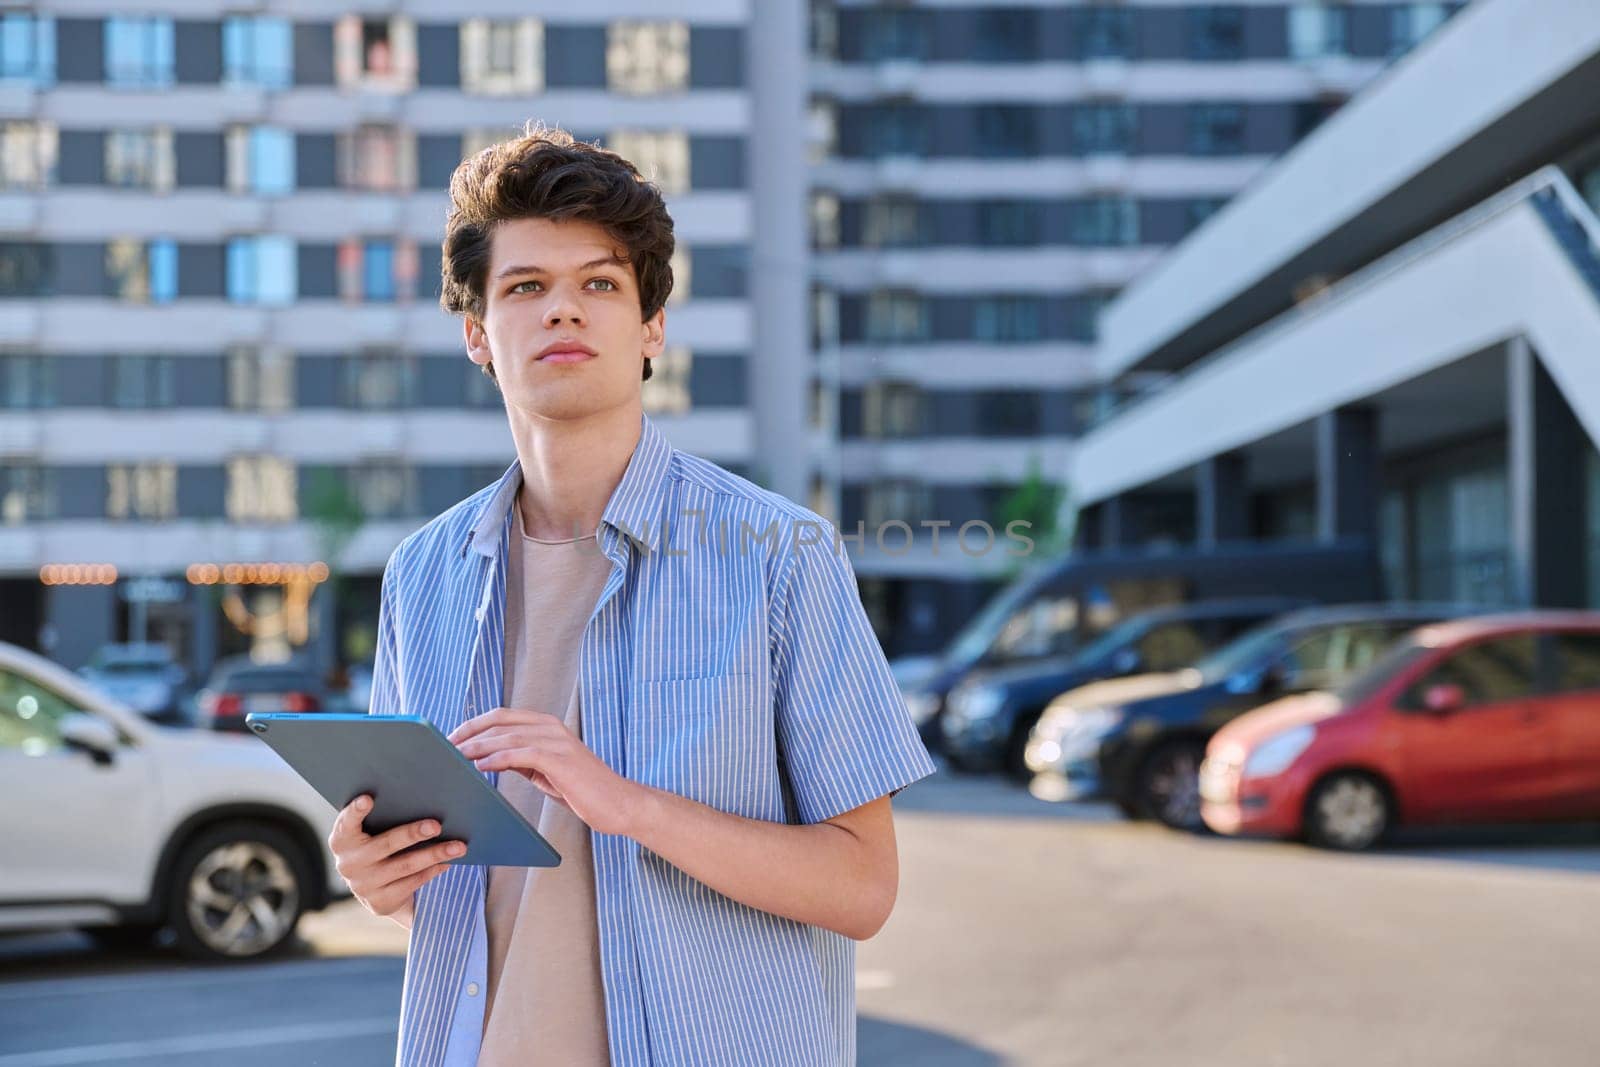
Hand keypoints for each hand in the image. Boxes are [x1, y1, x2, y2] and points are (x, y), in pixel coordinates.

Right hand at [328, 794, 464, 919]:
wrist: (372, 887)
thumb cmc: (377, 844)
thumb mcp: (372, 830)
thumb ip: (384, 814)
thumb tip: (423, 793)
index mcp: (342, 840)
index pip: (346, 823)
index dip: (355, 811)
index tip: (368, 798)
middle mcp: (348, 864)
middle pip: (385, 844)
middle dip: (413, 834)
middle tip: (437, 825)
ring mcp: (363, 886)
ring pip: (405, 866)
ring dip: (435, 854)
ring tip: (459, 846)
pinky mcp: (379, 903)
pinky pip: (412, 883)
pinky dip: (432, 870)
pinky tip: (448, 862)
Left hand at [449, 707, 641, 836]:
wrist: (617, 804)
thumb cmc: (581, 790)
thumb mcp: (544, 770)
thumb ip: (520, 759)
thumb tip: (485, 759)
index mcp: (545, 726)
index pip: (500, 716)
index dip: (472, 725)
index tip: (449, 740)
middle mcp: (550, 727)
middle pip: (499, 720)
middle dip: (468, 733)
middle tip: (443, 749)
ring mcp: (557, 741)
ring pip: (507, 735)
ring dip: (477, 746)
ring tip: (454, 759)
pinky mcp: (561, 759)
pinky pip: (522, 753)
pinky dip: (498, 758)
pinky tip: (480, 767)